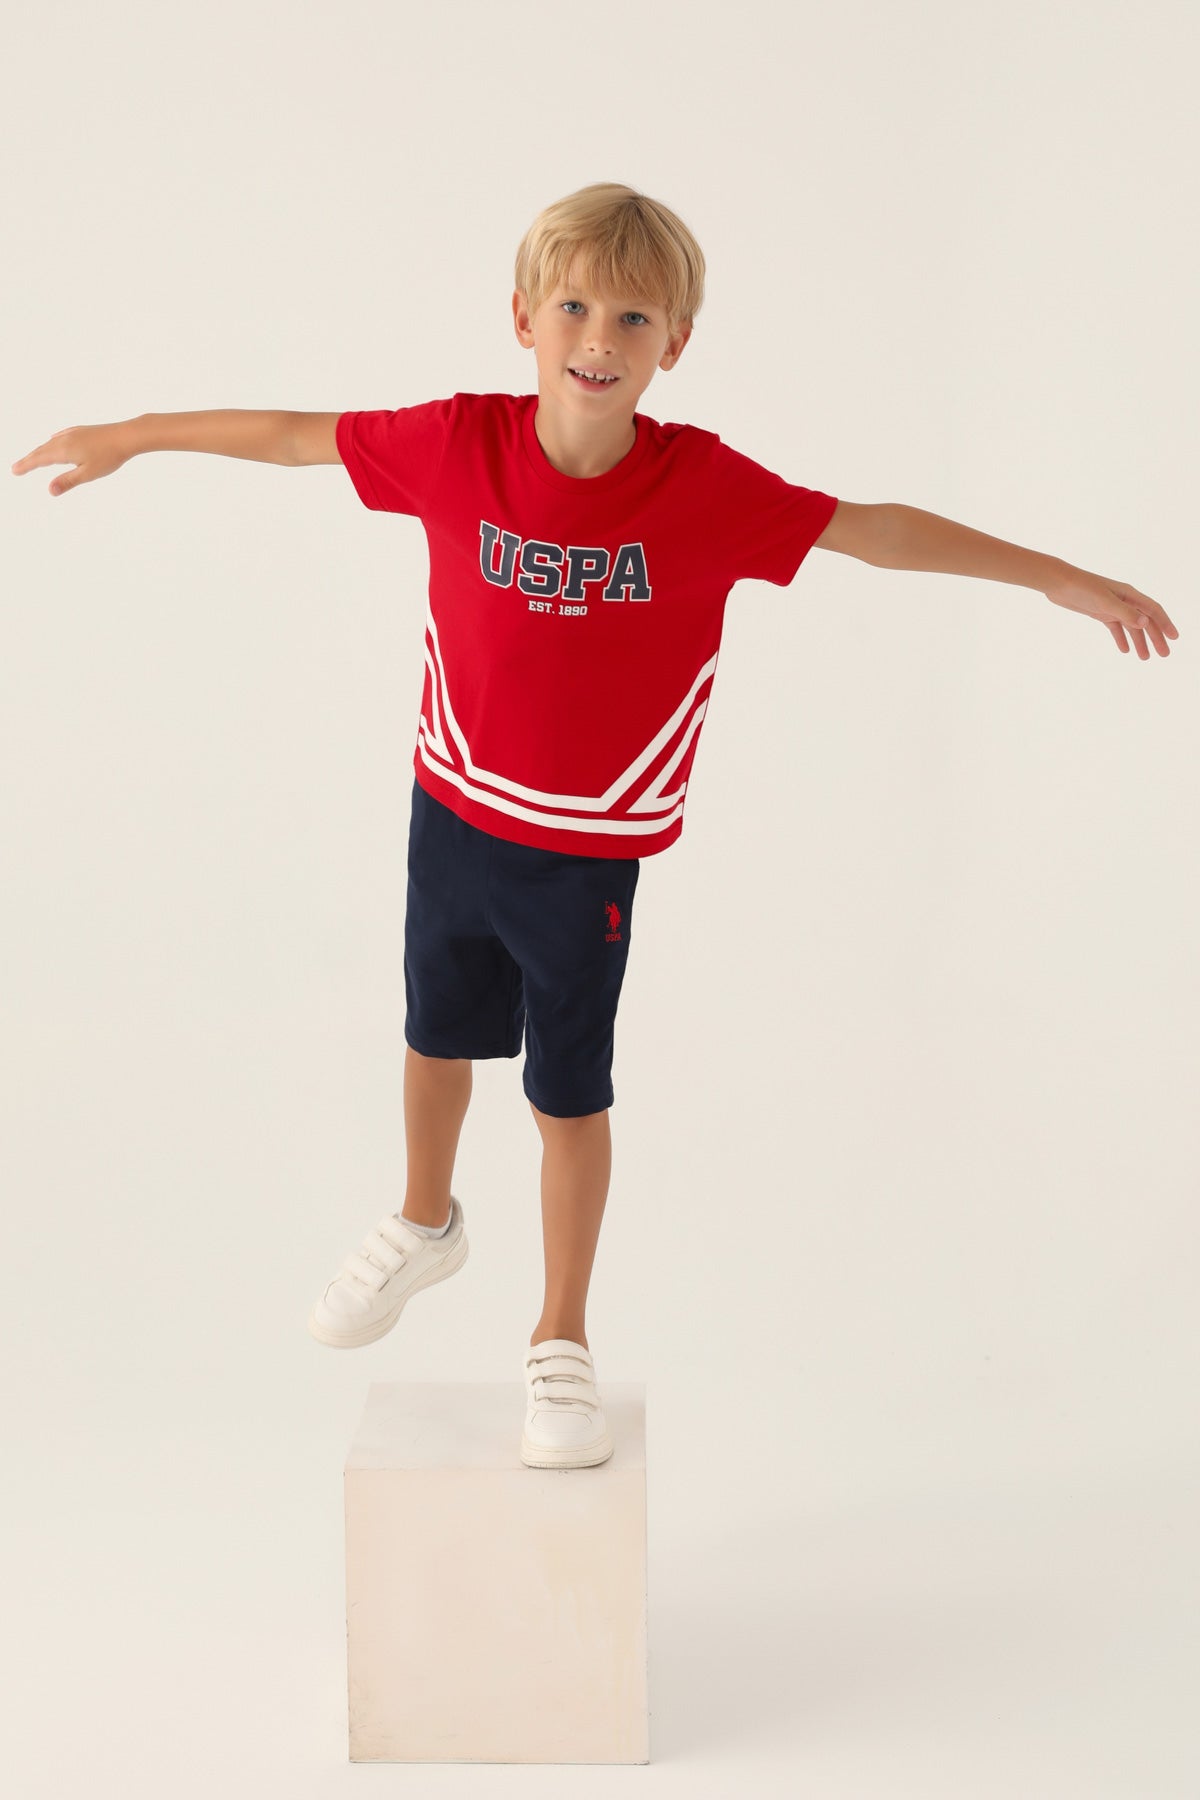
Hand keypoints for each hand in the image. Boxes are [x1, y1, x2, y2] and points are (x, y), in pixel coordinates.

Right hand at [11, 420, 136, 496]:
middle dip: (29, 459)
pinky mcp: (82, 431)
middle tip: (17, 467)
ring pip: (51, 443)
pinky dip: (52, 442)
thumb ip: (68, 481)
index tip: (14, 470)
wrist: (126, 436)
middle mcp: (64, 439)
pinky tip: (53, 440)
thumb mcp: (88, 474)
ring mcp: (73, 433)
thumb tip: (49, 490)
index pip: (39, 459)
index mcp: (63, 450)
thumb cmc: (109, 456)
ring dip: (40, 451)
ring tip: (33, 458)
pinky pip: (61, 436)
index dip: (26, 465)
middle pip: (42, 450)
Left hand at [1045, 565, 1178, 658]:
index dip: (1165, 624)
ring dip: (1139, 641)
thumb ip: (1125, 612)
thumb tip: (1145, 623)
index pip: (1153, 610)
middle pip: (1145, 621)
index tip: (1174, 638)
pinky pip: (1115, 627)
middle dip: (1155, 637)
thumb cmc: (1082, 588)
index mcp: (1129, 594)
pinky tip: (1124, 650)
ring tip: (1145, 658)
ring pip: (1131, 626)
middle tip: (1164, 654)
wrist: (1059, 583)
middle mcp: (1124, 600)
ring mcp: (1112, 606)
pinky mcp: (1100, 612)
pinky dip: (1121, 638)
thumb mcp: (1104, 601)